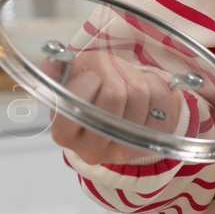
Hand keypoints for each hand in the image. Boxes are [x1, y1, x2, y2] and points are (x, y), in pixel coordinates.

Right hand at [49, 48, 183, 166]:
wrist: (117, 113)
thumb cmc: (91, 92)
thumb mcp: (69, 78)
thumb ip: (57, 71)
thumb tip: (50, 61)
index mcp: (64, 133)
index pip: (79, 102)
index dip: (89, 81)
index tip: (92, 76)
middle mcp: (91, 150)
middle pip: (116, 95)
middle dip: (117, 74)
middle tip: (115, 74)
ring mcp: (122, 152)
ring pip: (142, 97)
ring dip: (140, 78)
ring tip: (131, 81)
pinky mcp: (149, 145)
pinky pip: (164, 107)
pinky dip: (160, 90)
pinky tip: (150, 90)